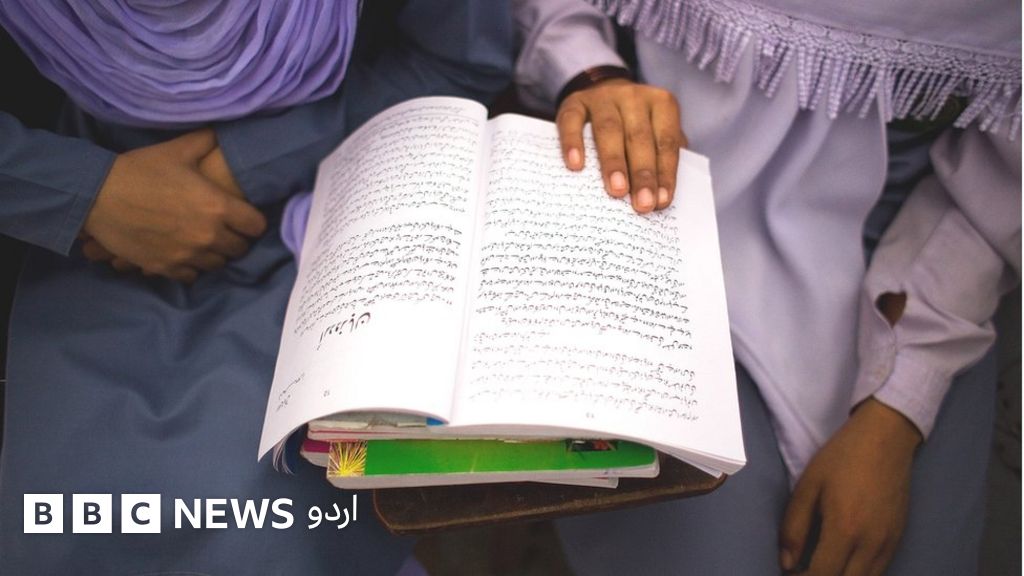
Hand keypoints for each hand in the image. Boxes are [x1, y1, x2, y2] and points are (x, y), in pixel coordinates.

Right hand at [81, 129, 265, 281]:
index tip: (244, 217)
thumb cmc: (140, 170)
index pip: (256, 226)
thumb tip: (225, 131)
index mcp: (217, 207)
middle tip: (225, 229)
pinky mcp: (165, 267)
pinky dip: (191, 266)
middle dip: (236, 239)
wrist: (97, 195)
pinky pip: (191, 276)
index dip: (253, 221)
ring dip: (214, 254)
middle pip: (240, 249)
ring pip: (217, 265)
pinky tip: (184, 253)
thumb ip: (207, 142)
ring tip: (204, 241)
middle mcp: (207, 235)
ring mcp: (186, 255)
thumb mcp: (178, 150)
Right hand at [556, 79, 685, 212]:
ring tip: (616, 191)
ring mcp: (602, 97)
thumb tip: (660, 195)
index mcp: (661, 104)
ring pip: (609, 130)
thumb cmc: (635, 124)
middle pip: (639, 137)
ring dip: (613, 162)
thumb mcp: (656, 131)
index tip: (661, 201)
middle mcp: (633, 97)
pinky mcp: (574, 102)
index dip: (665, 172)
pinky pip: (572, 121)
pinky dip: (573, 143)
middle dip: (642, 173)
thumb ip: (662, 156)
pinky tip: (576, 166)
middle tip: (642, 204)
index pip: (666, 141)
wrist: (603, 90)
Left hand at [779, 398, 921, 575]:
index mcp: (845, 529)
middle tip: (801, 573)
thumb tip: (786, 563)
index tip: (788, 574)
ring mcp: (889, 543)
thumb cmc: (842, 458)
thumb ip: (794, 527)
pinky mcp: (898, 539)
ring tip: (820, 568)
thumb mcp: (808, 486)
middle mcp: (871, 544)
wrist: (886, 438)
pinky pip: (879, 570)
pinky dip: (859, 574)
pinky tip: (842, 563)